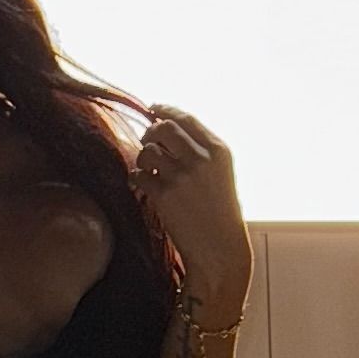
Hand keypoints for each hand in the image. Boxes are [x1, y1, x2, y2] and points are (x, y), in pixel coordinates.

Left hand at [132, 108, 250, 312]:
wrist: (220, 249)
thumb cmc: (221, 213)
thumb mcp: (222, 175)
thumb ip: (201, 151)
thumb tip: (166, 128)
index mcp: (219, 151)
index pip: (187, 119)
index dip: (166, 110)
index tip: (153, 108)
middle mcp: (201, 159)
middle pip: (163, 128)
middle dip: (150, 133)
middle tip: (148, 142)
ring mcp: (182, 176)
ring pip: (148, 151)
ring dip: (143, 158)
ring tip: (148, 170)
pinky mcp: (164, 195)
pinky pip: (138, 174)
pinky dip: (136, 178)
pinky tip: (142, 185)